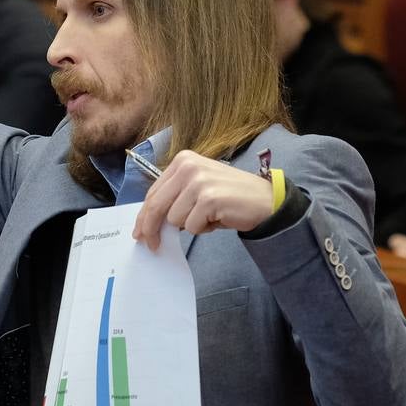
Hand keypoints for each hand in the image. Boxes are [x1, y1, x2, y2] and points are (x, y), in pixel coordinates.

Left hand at [132, 151, 273, 251]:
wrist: (265, 200)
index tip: (140, 232)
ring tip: (210, 216)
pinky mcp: (208, 199)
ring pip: (175, 219)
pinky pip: (193, 226)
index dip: (144, 215)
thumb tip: (150, 222)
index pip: (154, 192)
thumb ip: (175, 197)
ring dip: (191, 225)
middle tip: (151, 245)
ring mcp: (198, 182)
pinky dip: (204, 229)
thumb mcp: (198, 187)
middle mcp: (188, 167)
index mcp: (183, 160)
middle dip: (151, 229)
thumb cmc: (230, 196)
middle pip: (156, 205)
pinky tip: (218, 218)